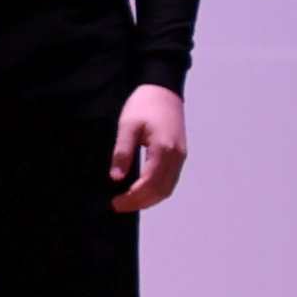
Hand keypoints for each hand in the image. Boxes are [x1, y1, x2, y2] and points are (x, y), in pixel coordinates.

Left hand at [109, 83, 188, 212]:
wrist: (164, 90)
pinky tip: (142, 190)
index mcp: (163, 150)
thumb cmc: (144, 105)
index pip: (149, 184)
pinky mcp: (180, 155)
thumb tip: (116, 178)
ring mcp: (180, 157)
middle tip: (118, 206)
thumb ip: (122, 152)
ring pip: (168, 188)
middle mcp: (176, 157)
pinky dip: (157, 190)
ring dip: (150, 199)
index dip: (132, 198)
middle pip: (161, 191)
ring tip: (128, 201)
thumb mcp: (127, 125)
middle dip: (140, 202)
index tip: (115, 203)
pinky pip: (171, 180)